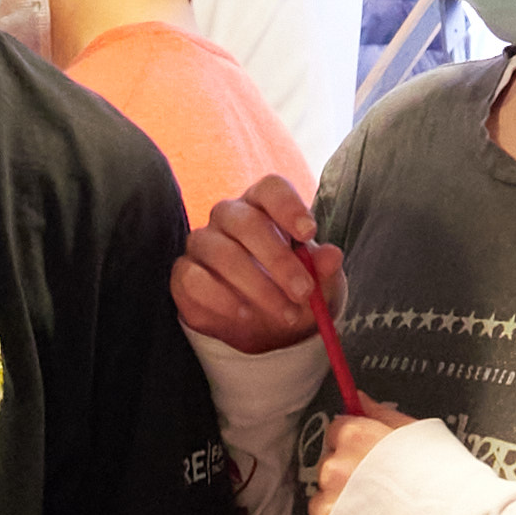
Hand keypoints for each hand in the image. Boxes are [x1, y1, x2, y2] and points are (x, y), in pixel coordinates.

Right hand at [170, 174, 338, 355]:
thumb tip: (331, 256)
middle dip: (278, 260)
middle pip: (246, 222)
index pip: (270, 189)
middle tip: (303, 292)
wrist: (260, 326)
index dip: (288, 206)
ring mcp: (202, 244)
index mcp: (262, 206)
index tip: (308, 234)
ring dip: (257, 286)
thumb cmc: (288, 290)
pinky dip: (222, 300)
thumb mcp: (316, 283)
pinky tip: (245, 314)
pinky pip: (194, 280)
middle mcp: (228, 217)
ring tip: (285, 313)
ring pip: (221, 253)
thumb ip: (322, 268)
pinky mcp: (184, 274)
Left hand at [307, 407, 424, 514]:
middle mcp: (336, 465)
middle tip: (377, 488)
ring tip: (375, 511)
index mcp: (355, 435)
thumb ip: (381, 413)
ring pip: (324, 496)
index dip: (354, 444)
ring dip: (342, 502)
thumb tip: (361, 399)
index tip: (368, 457)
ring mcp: (331, 498)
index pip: (336, 430)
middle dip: (347, 475)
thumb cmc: (439, 480)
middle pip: (329, 464)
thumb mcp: (416, 433)